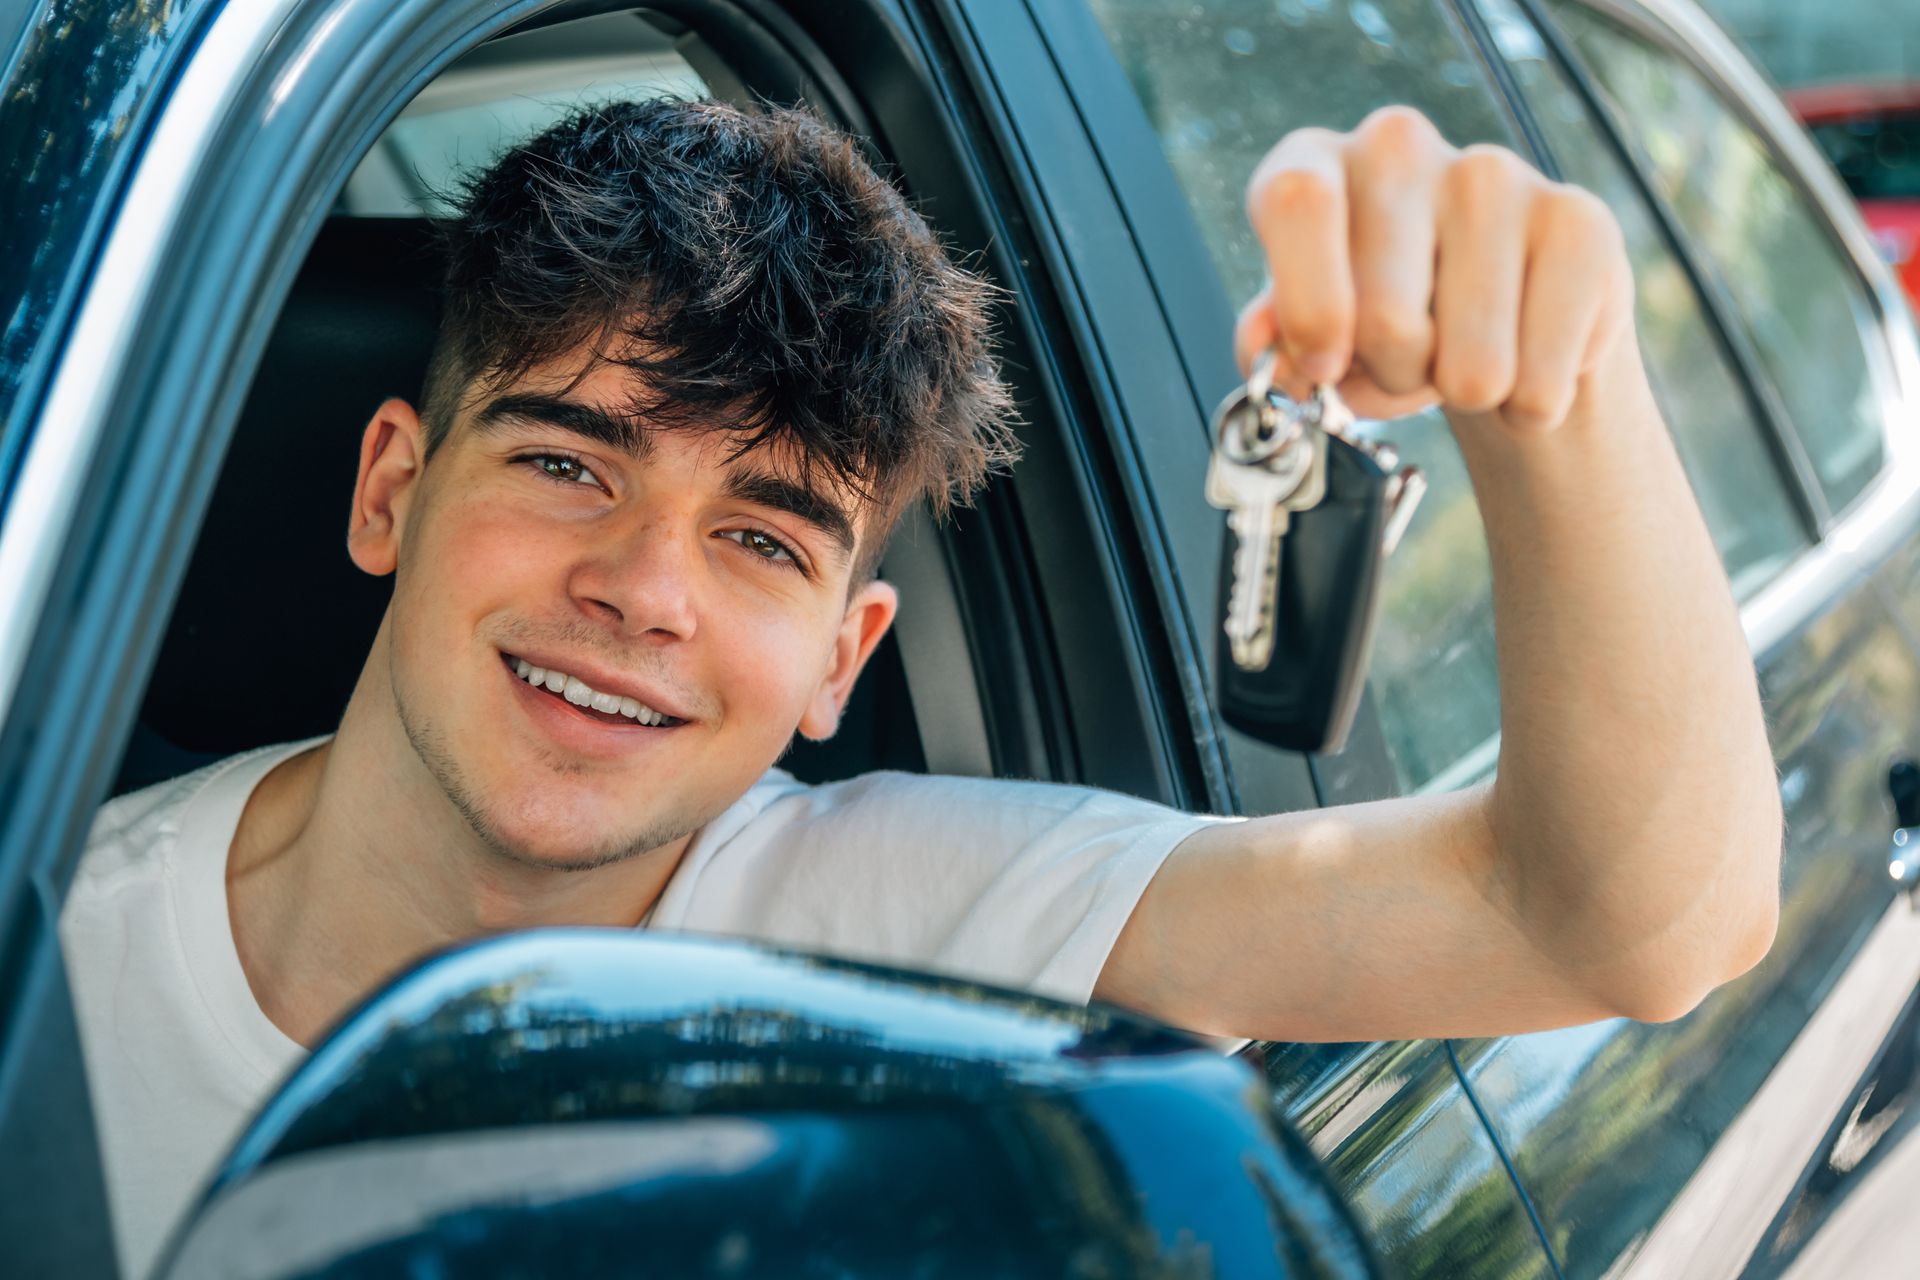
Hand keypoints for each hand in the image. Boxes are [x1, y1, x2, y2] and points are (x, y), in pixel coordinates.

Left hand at [1235, 106, 1635, 432]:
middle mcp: (1400, 147)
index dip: (1310, 306)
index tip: (1324, 370)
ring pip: (1469, 363)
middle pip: (1384, 314)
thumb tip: (1265, 346)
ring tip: (1464, 360)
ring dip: (1464, 396)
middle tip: (1406, 364)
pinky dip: (1528, 404)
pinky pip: (1539, 378)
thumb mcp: (1312, 337)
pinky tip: (1527, 358)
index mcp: (1314, 164)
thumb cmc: (1385, 325)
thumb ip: (1277, 340)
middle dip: (1393, 376)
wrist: (1501, 329)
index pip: (1297, 202)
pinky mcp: (1580, 221)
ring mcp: (1497, 173)